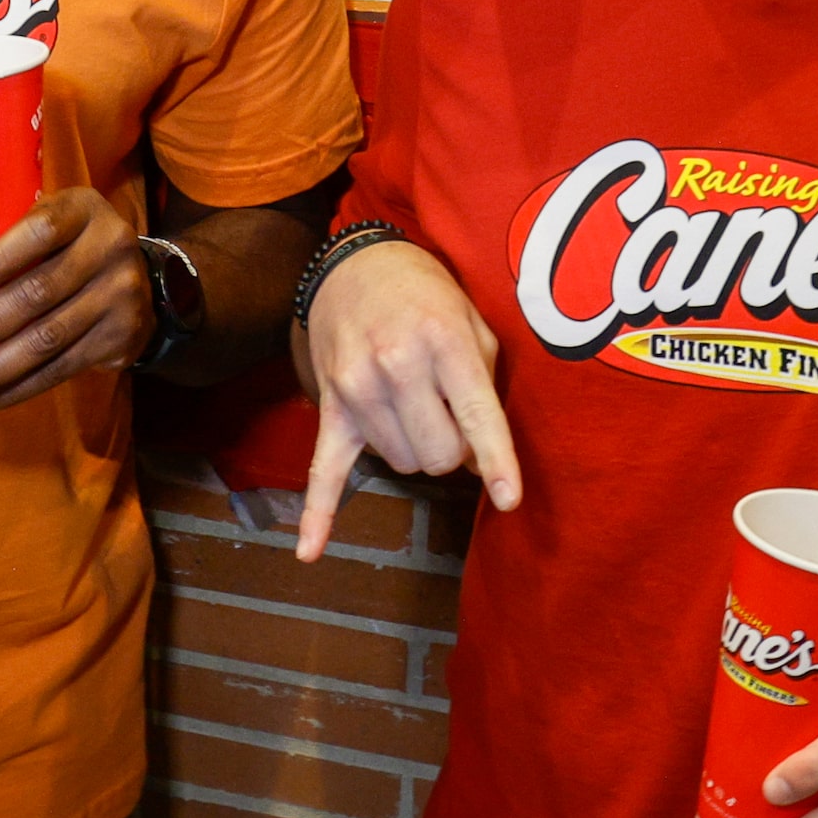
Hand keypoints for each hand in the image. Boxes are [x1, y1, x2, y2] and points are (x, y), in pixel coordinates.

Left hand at [0, 188, 151, 410]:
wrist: (137, 274)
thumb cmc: (58, 244)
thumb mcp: (26, 222)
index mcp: (80, 208)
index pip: (40, 230)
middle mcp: (109, 247)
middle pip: (39, 292)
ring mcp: (121, 294)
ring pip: (49, 340)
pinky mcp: (122, 337)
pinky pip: (62, 369)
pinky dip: (18, 389)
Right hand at [295, 239, 520, 562]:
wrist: (357, 264)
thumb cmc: (427, 295)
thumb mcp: (472, 320)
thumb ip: (485, 384)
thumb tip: (480, 460)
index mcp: (442, 340)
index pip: (477, 416)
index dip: (497, 461)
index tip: (508, 499)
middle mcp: (395, 365)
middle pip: (438, 454)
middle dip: (455, 450)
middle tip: (454, 419)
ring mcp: (357, 388)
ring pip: (401, 464)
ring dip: (417, 451)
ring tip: (416, 410)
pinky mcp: (331, 406)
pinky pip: (323, 470)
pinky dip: (317, 514)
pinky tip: (309, 553)